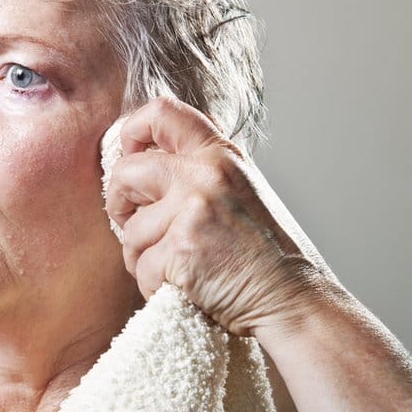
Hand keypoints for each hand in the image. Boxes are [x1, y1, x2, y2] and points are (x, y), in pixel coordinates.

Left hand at [105, 97, 330, 336]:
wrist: (292, 299)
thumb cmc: (264, 254)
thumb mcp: (238, 190)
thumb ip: (198, 171)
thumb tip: (142, 161)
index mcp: (220, 154)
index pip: (162, 112)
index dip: (132, 131)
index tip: (129, 157)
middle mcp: (205, 175)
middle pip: (126, 171)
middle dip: (119, 202)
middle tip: (133, 224)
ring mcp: (193, 211)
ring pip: (130, 231)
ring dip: (141, 257)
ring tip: (175, 267)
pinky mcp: (182, 250)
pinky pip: (141, 268)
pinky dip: (153, 285)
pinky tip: (183, 287)